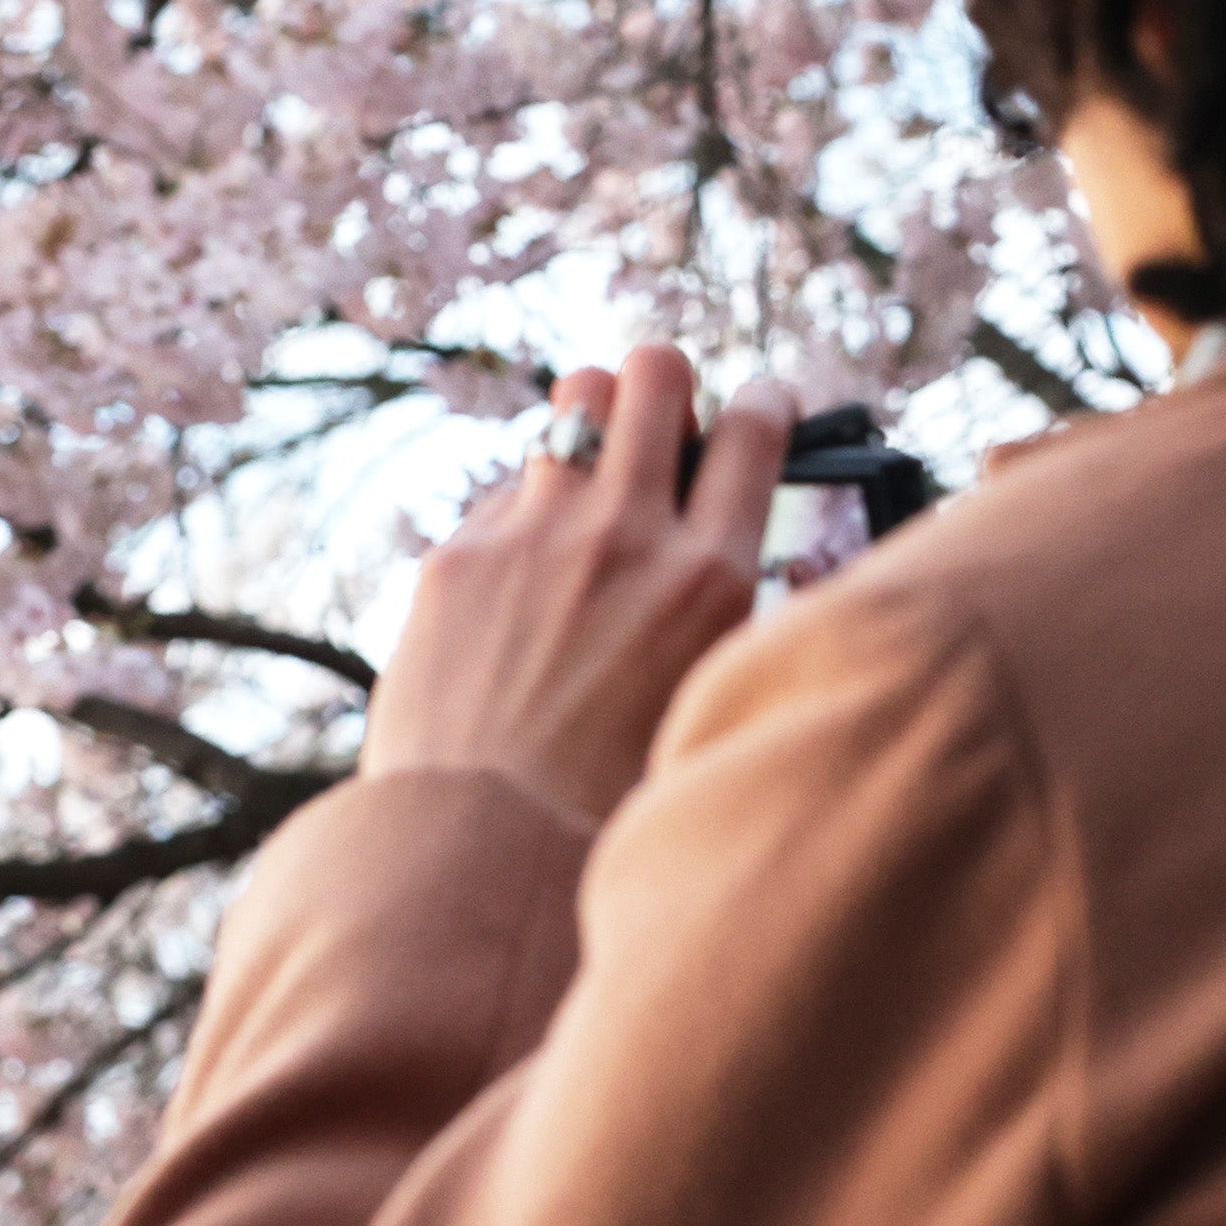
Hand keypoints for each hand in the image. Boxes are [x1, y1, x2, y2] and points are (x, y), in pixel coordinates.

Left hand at [362, 347, 796, 821]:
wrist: (487, 854)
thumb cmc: (614, 806)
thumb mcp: (710, 704)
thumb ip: (735, 616)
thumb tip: (753, 556)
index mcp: (712, 580)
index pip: (756, 430)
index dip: (765, 403)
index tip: (760, 407)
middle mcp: (628, 538)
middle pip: (658, 371)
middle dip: (666, 385)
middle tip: (664, 426)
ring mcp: (536, 536)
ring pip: (575, 398)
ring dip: (593, 423)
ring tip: (591, 477)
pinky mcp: (459, 555)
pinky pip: (508, 489)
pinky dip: (527, 512)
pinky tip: (525, 577)